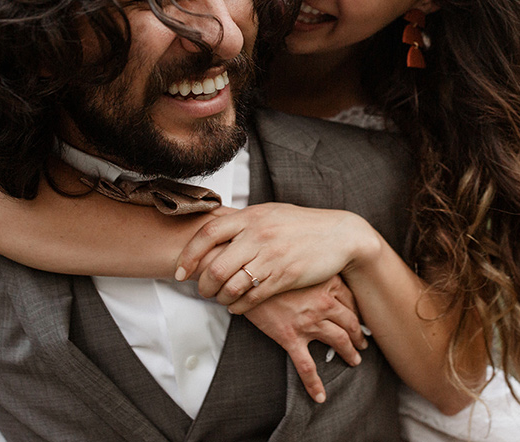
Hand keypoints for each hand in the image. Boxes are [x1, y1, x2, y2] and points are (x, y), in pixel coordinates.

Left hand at [174, 202, 381, 313]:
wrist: (339, 235)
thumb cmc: (302, 225)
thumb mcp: (270, 213)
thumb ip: (244, 222)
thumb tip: (214, 227)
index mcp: (251, 216)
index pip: (207, 234)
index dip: (188, 255)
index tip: (180, 271)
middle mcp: (258, 235)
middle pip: (216, 265)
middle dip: (204, 284)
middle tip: (203, 290)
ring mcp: (272, 256)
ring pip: (232, 284)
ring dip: (220, 297)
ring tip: (220, 299)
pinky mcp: (285, 276)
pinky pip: (252, 297)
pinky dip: (239, 306)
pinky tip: (237, 306)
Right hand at [243, 275, 367, 402]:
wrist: (246, 277)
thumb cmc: (274, 267)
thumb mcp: (301, 265)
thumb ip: (319, 272)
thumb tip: (332, 282)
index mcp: (327, 283)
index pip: (352, 302)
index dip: (359, 313)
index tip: (361, 320)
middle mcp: (322, 304)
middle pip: (351, 323)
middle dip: (359, 335)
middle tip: (363, 343)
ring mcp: (308, 322)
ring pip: (339, 342)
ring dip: (350, 353)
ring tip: (354, 360)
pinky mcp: (290, 337)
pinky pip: (306, 366)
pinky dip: (314, 383)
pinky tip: (320, 396)